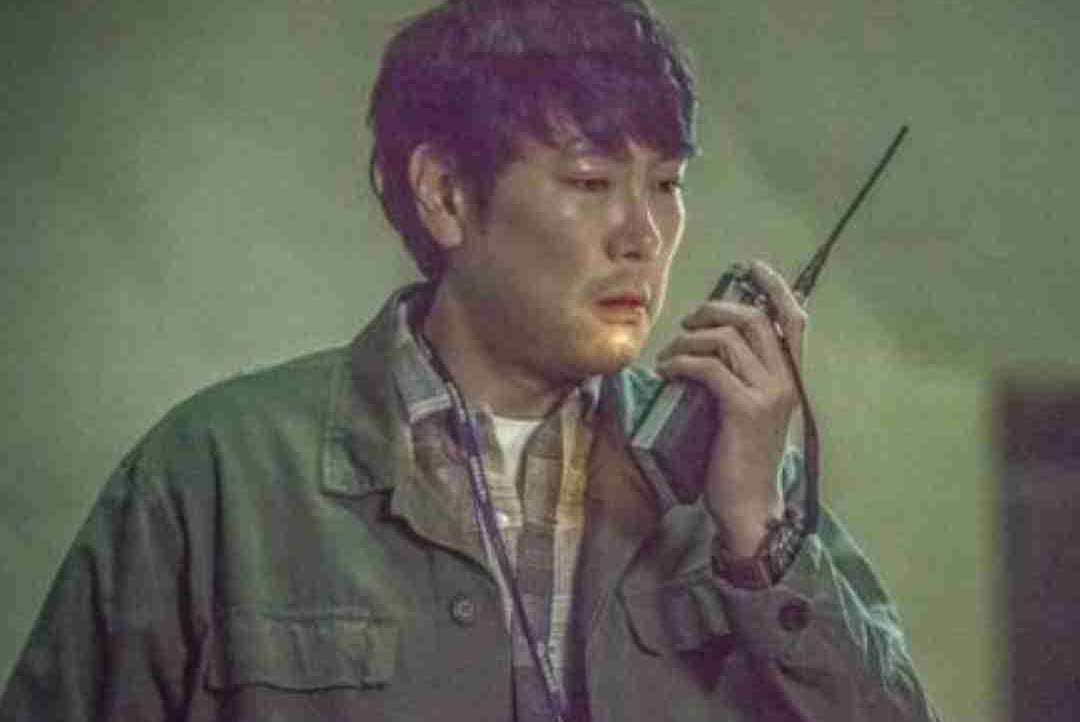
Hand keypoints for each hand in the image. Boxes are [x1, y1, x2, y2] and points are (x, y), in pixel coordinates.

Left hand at [655, 260, 806, 555]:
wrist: (750, 507)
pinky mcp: (745, 410)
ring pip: (726, 341)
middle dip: (713, 311)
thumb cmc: (739, 457)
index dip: (775, 288)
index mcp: (791, 377)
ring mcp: (769, 395)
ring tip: (668, 359)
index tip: (751, 267)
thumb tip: (707, 342)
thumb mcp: (745, 409)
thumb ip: (739, 376)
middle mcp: (787, 380)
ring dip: (687, 342)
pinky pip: (709, 368)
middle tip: (686, 324)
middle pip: (753, 319)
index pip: (795, 320)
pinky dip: (682, 364)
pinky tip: (667, 374)